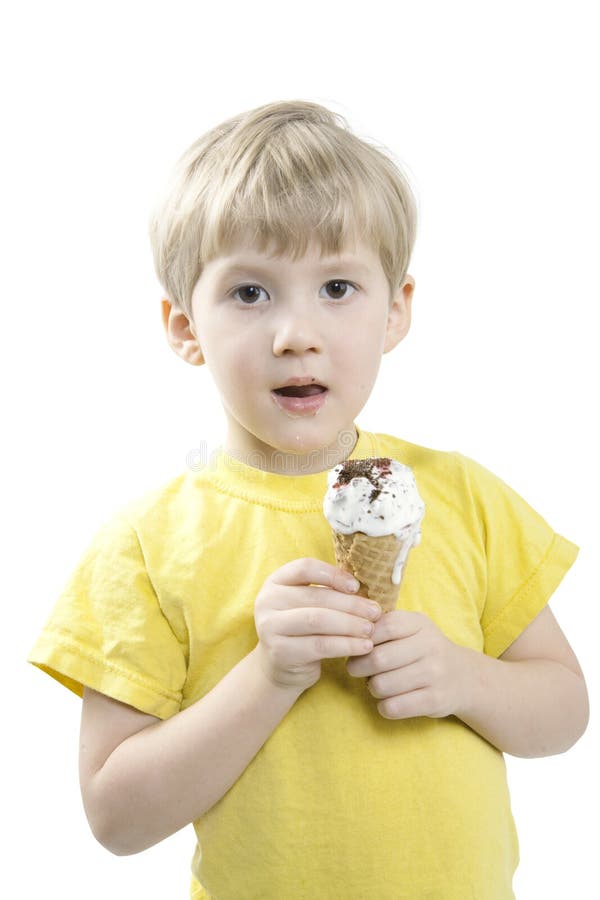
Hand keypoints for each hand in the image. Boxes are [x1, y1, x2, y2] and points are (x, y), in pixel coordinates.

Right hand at [254, 558, 381, 691]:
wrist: (280, 667)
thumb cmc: (302, 629)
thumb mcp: (307, 605)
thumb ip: (327, 592)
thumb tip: (367, 586)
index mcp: (275, 582)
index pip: (304, 568)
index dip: (333, 574)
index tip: (356, 586)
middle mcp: (267, 601)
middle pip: (315, 597)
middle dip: (350, 604)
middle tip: (375, 612)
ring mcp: (270, 627)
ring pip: (318, 620)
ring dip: (350, 624)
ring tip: (371, 629)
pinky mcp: (280, 652)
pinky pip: (320, 645)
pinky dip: (346, 645)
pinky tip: (364, 647)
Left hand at [346, 610, 471, 718]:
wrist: (464, 677)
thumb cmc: (424, 650)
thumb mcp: (411, 628)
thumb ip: (383, 625)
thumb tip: (348, 631)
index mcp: (420, 624)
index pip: (384, 626)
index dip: (363, 638)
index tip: (356, 646)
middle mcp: (430, 646)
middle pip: (378, 659)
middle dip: (358, 667)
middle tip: (356, 669)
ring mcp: (434, 674)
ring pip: (381, 685)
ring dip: (371, 688)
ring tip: (377, 683)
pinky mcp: (434, 700)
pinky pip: (393, 707)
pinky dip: (384, 706)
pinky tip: (390, 700)